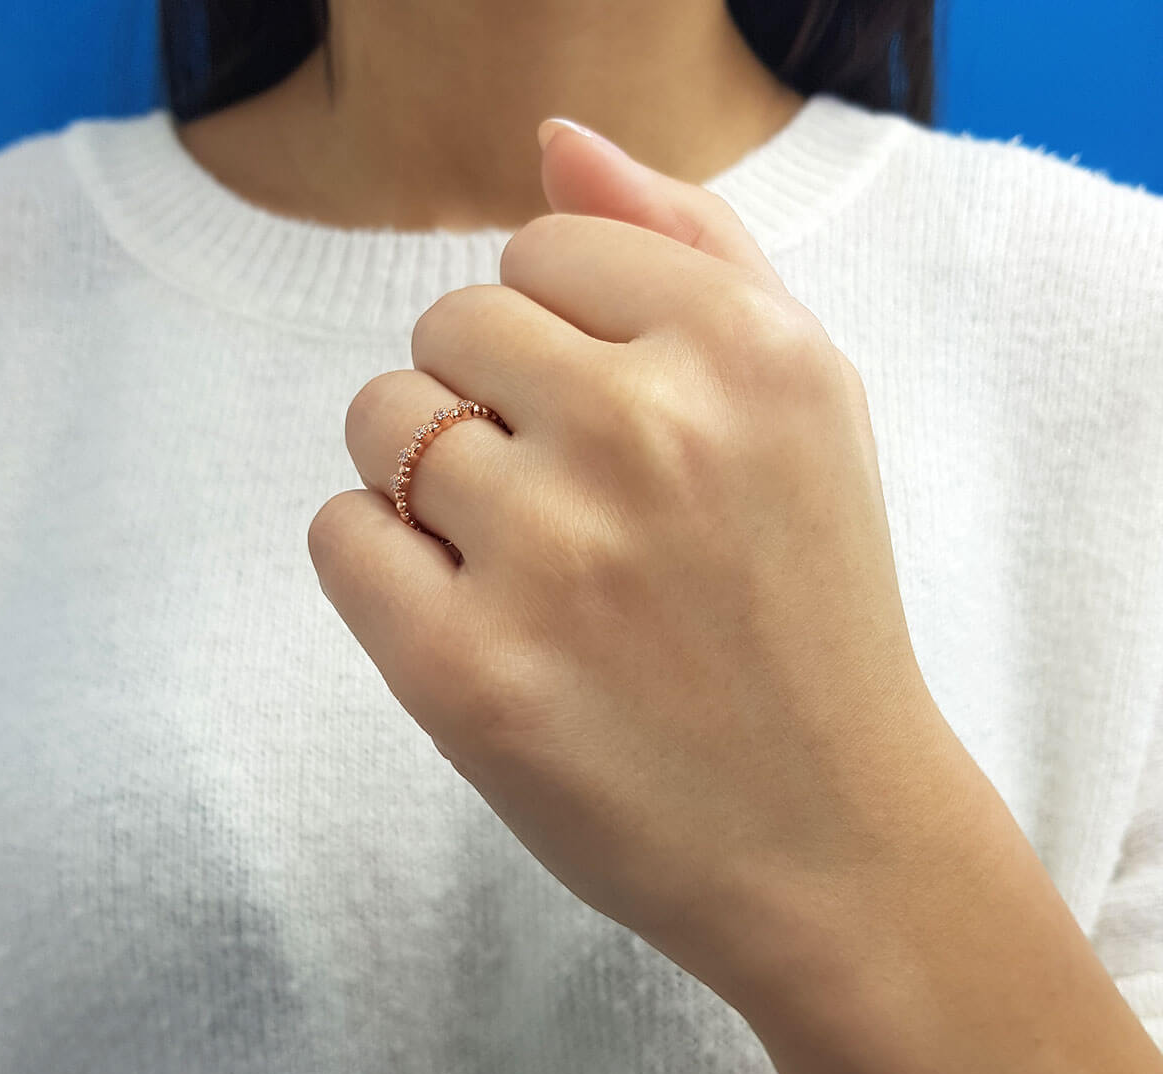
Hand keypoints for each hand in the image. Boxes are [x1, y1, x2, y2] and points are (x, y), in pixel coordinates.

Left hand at [308, 118, 950, 1003]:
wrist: (828, 834)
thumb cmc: (810, 610)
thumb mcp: (808, 401)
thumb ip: (691, 246)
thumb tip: (554, 144)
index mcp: (747, 349)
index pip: (539, 250)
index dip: (558, 340)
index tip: (606, 424)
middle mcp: (650, 432)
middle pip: (446, 326)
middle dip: (486, 400)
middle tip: (566, 505)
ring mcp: (552, 556)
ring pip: (380, 420)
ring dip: (427, 479)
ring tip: (522, 565)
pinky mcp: (466, 672)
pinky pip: (339, 533)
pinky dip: (381, 564)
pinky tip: (468, 614)